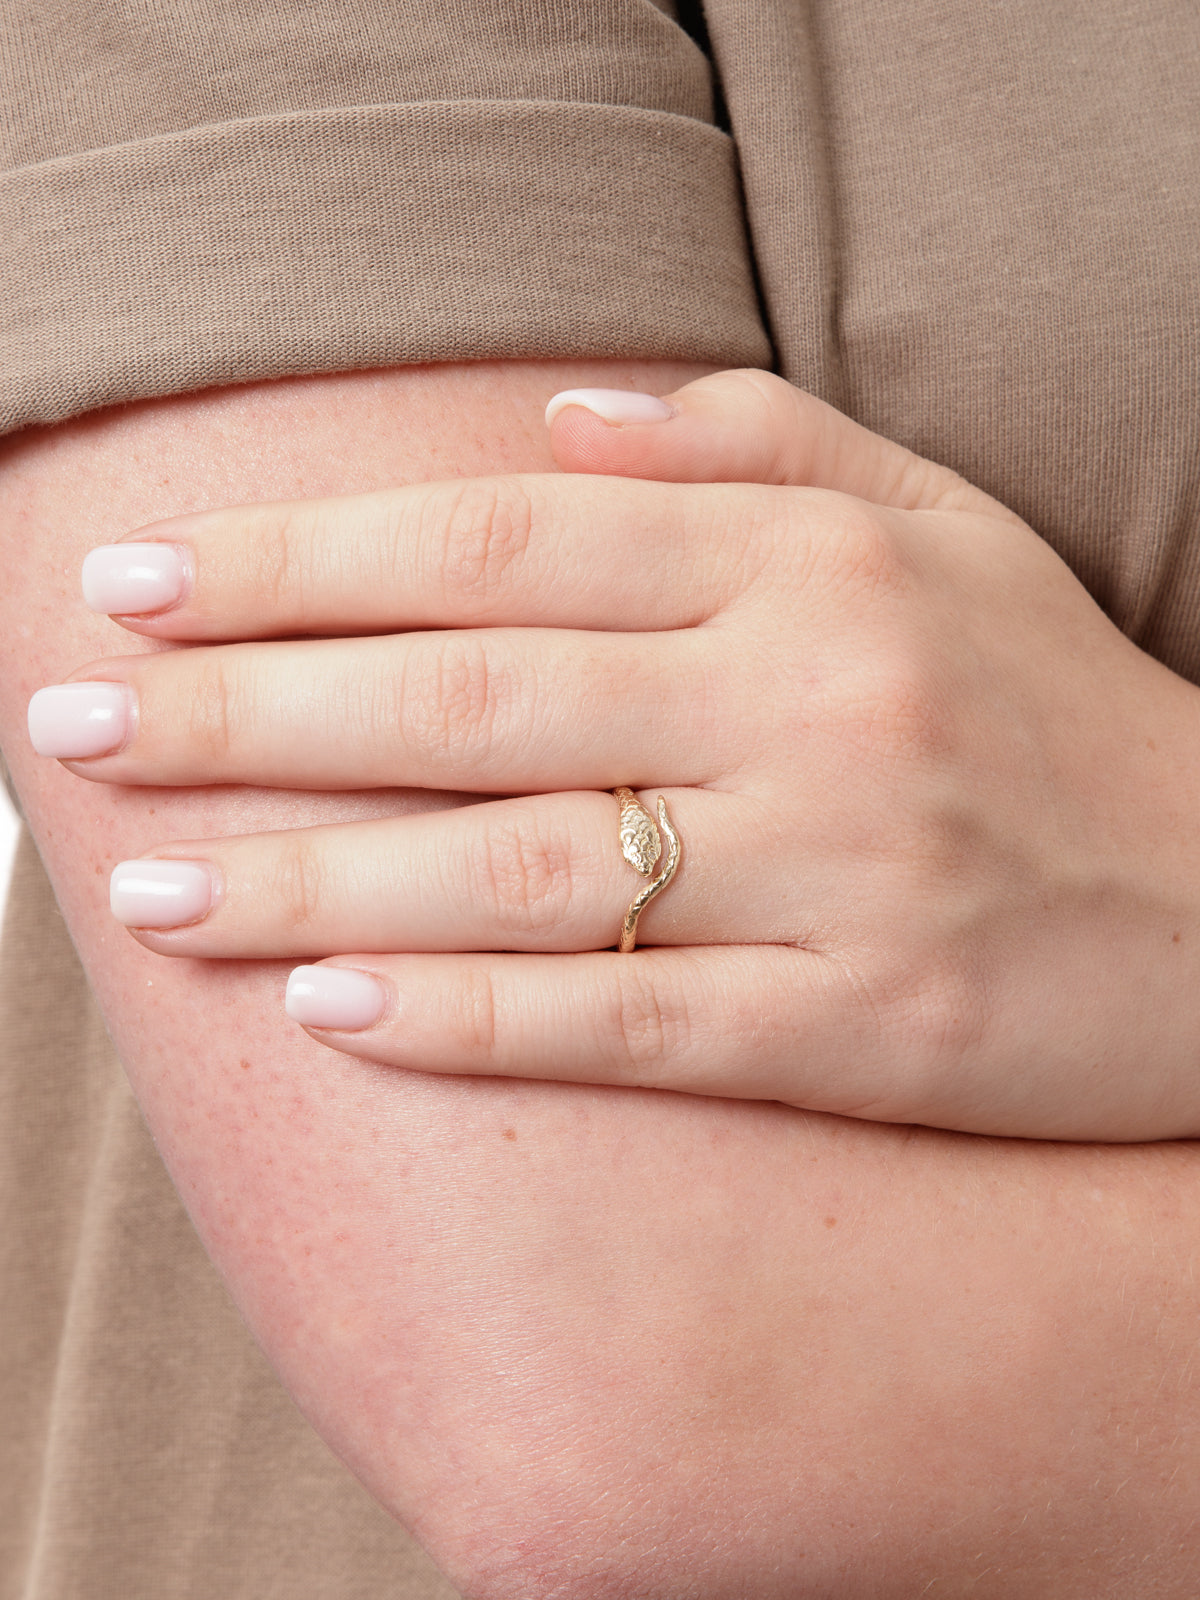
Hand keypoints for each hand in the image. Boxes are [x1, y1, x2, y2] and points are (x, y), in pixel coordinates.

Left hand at [31, 370, 1199, 1138]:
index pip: (497, 545)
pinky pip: (627, 1024)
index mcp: (807, 567)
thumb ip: (751, 446)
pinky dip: (469, 1020)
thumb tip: (554, 423)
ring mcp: (833, 872)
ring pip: (518, 870)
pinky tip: (331, 1013)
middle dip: (244, 714)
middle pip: (468, 696)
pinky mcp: (859, 1029)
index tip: (138, 591)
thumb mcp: (939, 523)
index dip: (299, 564)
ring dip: (310, 880)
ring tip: (148, 886)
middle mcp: (809, 703)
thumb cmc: (1056, 705)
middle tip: (73, 734)